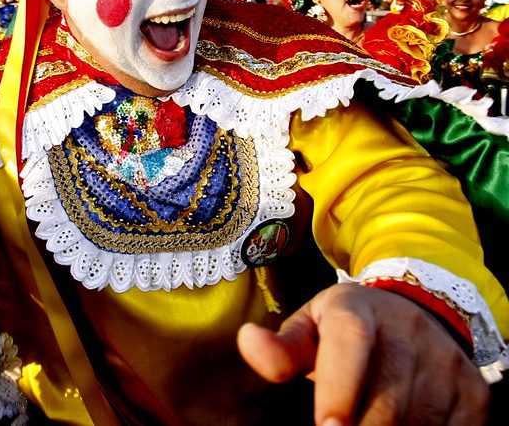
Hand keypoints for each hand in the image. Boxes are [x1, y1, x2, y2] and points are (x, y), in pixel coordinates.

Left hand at [237, 284, 488, 424]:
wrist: (415, 312)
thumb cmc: (347, 329)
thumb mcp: (311, 327)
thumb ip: (283, 347)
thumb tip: (248, 341)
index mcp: (358, 309)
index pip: (350, 346)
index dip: (339, 389)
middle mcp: (409, 329)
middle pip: (384, 400)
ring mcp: (446, 361)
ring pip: (416, 421)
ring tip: (364, 424)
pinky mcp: (474, 392)